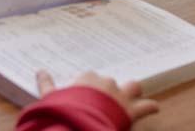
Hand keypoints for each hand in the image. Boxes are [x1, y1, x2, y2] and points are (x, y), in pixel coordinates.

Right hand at [36, 70, 158, 122]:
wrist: (81, 123)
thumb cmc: (65, 110)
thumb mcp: (50, 98)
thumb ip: (46, 84)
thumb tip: (40, 71)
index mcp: (88, 78)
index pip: (90, 78)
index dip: (89, 87)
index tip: (86, 93)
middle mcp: (106, 83)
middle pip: (111, 83)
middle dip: (110, 90)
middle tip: (107, 101)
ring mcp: (120, 96)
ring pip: (132, 87)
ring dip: (134, 92)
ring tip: (135, 96)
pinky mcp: (131, 111)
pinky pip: (146, 106)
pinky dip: (151, 107)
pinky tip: (155, 108)